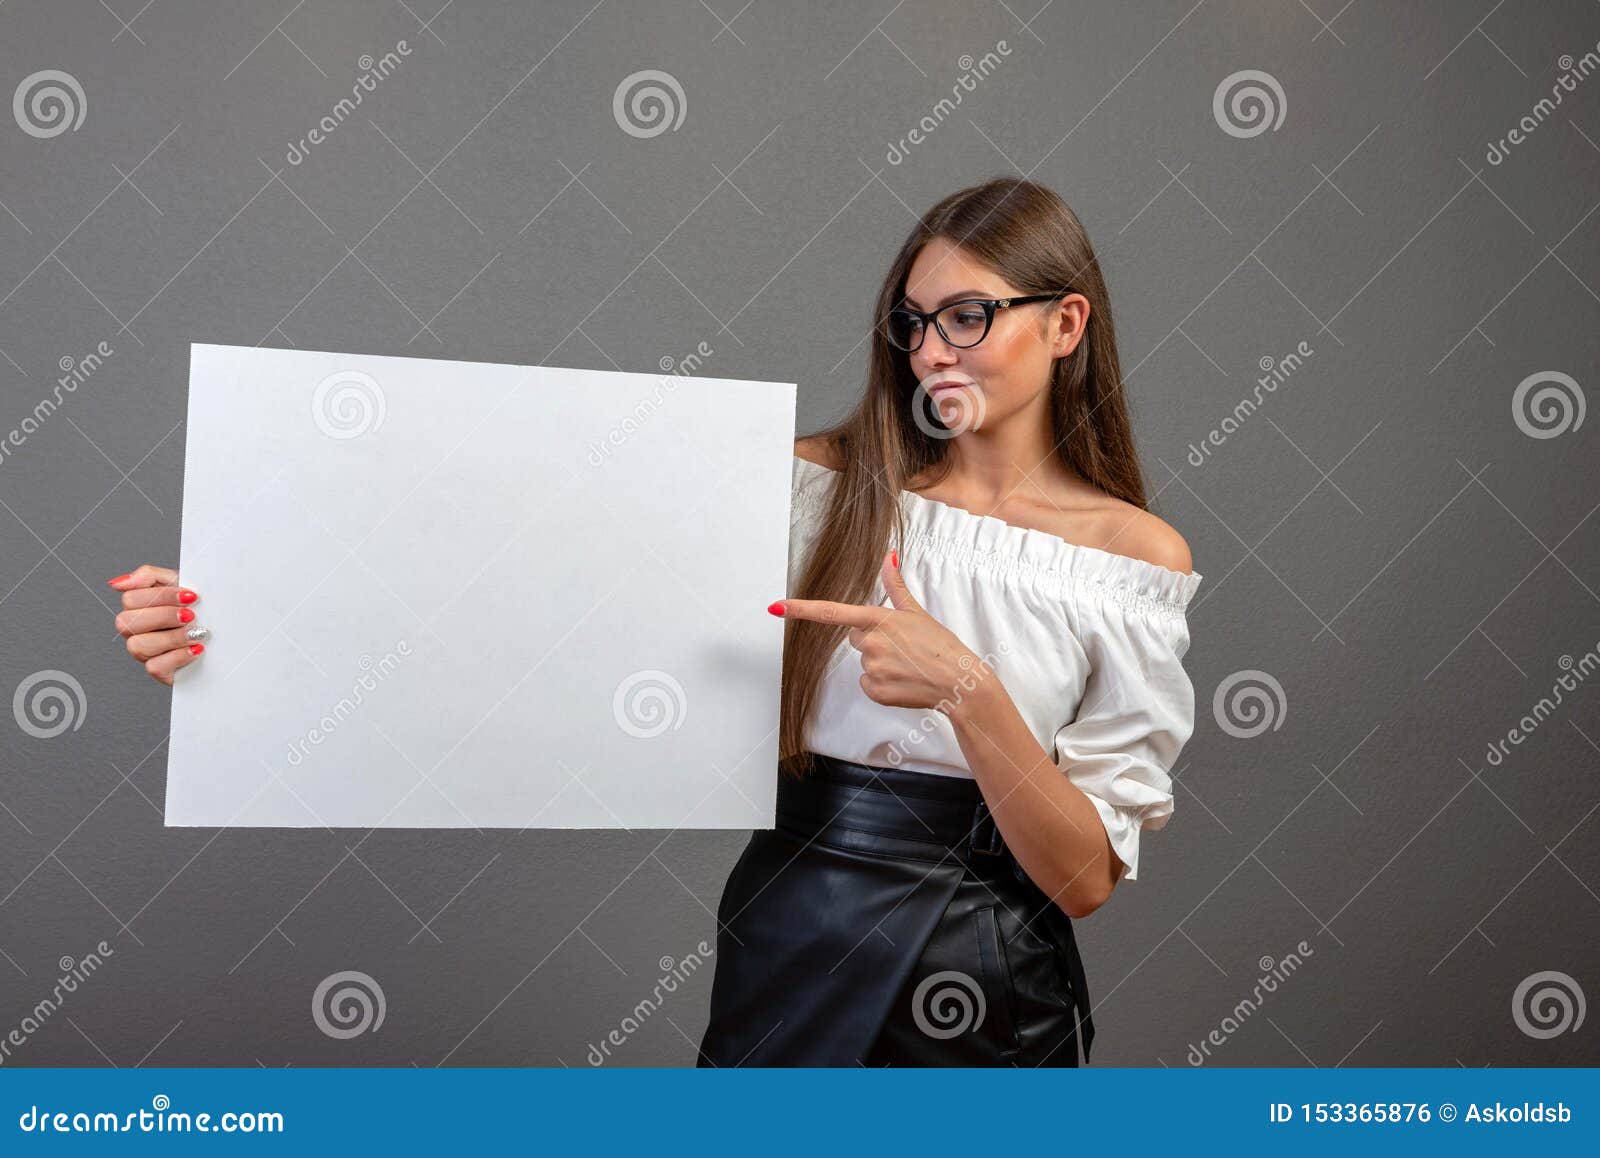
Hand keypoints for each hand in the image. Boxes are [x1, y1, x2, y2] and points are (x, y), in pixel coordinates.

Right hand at [107, 564, 205, 685]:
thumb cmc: (199, 605)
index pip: (130, 599)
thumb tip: (118, 583)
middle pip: (125, 622)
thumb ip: (149, 576)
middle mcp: (135, 630)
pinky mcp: (159, 671)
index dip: (161, 596)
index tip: (190, 596)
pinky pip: (153, 667)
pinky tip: (196, 649)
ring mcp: (145, 652)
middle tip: (191, 615)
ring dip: (172, 638)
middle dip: (164, 616)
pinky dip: (177, 657)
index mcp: (138, 606)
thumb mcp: (179, 582)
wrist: (227, 632)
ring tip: (197, 633)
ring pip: (137, 646)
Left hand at [774, 551, 996, 714]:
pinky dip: (882, 684)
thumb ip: (895, 585)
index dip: (801, 609)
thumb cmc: (940, 645)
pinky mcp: (875, 691)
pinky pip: (867, 684)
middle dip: (873, 640)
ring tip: (907, 663)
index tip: (776, 607)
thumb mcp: (917, 611)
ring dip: (880, 662)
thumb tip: (888, 556)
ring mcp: (872, 669)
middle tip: (901, 645)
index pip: (832, 613)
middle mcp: (870, 644)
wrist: (958, 682)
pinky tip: (903, 680)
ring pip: (863, 662)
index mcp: (878, 620)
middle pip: (855, 639)